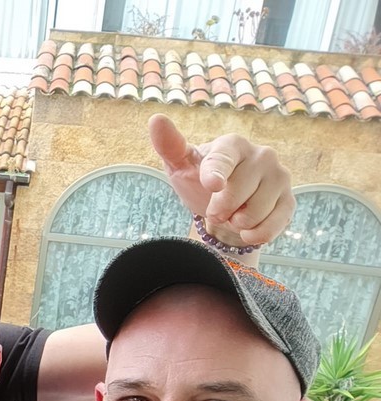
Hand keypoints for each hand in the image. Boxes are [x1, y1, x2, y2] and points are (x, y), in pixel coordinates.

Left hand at [149, 113, 293, 245]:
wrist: (225, 205)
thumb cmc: (200, 180)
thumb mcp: (180, 165)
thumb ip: (169, 145)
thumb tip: (156, 119)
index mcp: (233, 144)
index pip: (224, 159)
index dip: (217, 174)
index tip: (212, 185)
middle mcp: (262, 155)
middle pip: (235, 195)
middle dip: (218, 210)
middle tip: (216, 208)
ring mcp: (279, 177)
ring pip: (252, 214)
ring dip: (235, 223)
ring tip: (233, 213)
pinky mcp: (289, 200)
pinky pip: (271, 227)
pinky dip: (254, 235)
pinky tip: (246, 229)